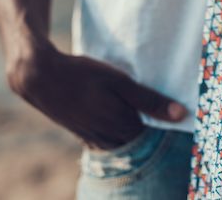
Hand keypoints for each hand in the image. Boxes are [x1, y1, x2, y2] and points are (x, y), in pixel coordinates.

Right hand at [6, 38, 185, 148]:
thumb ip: (150, 100)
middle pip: (138, 146)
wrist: (39, 76)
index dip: (166, 130)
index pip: (154, 139)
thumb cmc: (83, 74)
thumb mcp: (120, 81)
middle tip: (163, 124)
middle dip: (151, 138)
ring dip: (133, 140)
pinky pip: (103, 144)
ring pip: (121, 146)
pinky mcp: (81, 133)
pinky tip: (117, 130)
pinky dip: (114, 140)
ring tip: (143, 125)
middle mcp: (109, 137)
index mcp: (123, 125)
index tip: (179, 120)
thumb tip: (182, 114)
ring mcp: (93, 136)